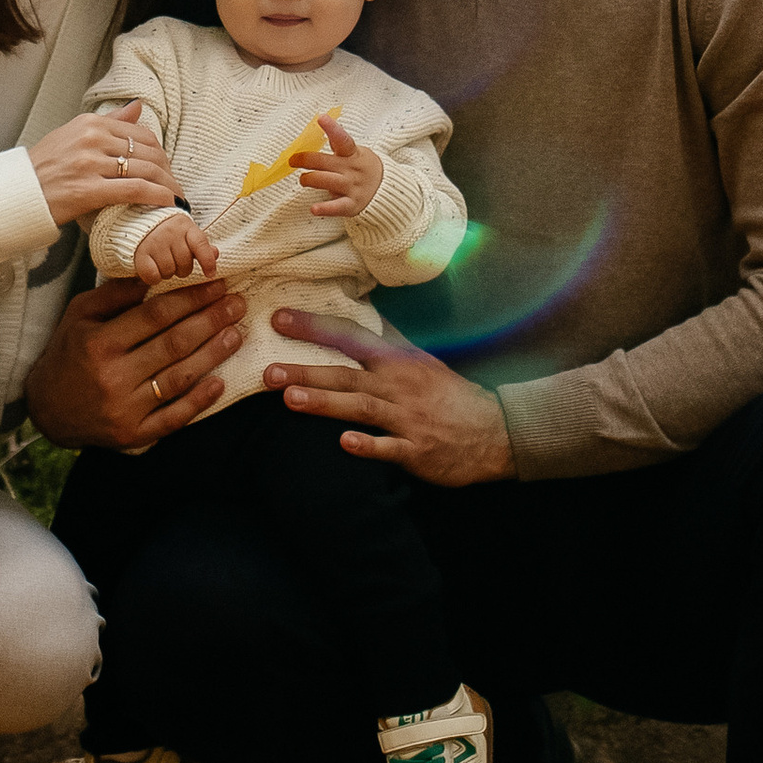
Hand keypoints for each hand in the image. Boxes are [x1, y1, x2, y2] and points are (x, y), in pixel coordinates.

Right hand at [24, 276, 244, 451]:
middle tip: (237, 304)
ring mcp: (124, 409)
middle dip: (211, 321)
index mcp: (99, 342)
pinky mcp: (133, 435)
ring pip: (178, 379)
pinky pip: (173, 418)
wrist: (47, 408)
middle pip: (173, 344)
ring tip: (236, 334)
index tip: (217, 285)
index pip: (156, 315)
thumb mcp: (80, 313)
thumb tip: (154, 273)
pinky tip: (220, 383)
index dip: (191, 298)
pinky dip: (198, 402)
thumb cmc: (68, 351)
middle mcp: (113, 376)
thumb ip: (115, 293)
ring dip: (212, 355)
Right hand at [29, 104, 176, 227]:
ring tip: (176, 197)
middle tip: (175, 185)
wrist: (15, 194)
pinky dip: (157, 196)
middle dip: (168, 170)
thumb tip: (138, 106)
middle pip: (148, 151)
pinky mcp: (88, 190)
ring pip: (145, 170)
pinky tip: (168, 202)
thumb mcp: (73, 134)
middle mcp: (91, 138)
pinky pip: (134, 190)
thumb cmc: (43, 167)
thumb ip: (109, 121)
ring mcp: (89, 164)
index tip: (166, 168)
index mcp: (90, 122)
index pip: (141, 133)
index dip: (161, 152)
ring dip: (167, 185)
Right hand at [133, 212, 221, 286]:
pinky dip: (154, 278)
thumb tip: (216, 254)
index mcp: (185, 226)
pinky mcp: (140, 253)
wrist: (141, 219)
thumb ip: (202, 246)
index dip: (207, 261)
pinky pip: (153, 276)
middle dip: (182, 268)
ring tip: (163, 262)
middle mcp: (169, 233)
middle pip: (185, 264)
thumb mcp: (188, 233)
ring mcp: (154, 242)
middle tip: (174, 260)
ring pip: (169, 271)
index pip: (200, 244)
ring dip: (167, 272)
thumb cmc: (169, 231)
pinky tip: (153, 270)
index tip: (211, 274)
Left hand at [261, 309, 514, 486]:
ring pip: (361, 407)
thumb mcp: (419, 361)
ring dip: (326, 402)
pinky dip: (368, 445)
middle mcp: (398, 386)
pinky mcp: (416, 450)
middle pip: (346, 374)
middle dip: (306, 370)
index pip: (350, 336)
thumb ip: (387, 341)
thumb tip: (360, 312)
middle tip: (268, 371)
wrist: (494, 431)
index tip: (279, 318)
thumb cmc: (449, 395)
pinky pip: (389, 447)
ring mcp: (406, 418)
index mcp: (396, 361)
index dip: (314, 326)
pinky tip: (344, 443)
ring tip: (291, 399)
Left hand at [298, 115, 384, 220]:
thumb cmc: (366, 168)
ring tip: (304, 179)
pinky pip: (336, 207)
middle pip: (323, 162)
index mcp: (353, 154)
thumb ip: (340, 144)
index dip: (332, 128)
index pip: (342, 139)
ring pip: (324, 181)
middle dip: (304, 159)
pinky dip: (324, 208)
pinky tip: (314, 208)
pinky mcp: (351, 205)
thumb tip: (325, 122)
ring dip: (308, 179)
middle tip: (293, 160)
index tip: (321, 118)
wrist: (388, 191)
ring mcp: (352, 187)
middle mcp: (352, 170)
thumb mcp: (357, 152)